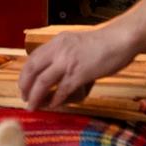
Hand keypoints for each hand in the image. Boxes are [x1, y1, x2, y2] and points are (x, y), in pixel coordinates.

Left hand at [18, 21, 133, 112]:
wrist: (121, 39)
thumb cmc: (103, 43)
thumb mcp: (76, 42)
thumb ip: (64, 53)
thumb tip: (55, 71)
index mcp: (57, 42)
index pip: (32, 58)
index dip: (25, 74)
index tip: (24, 85)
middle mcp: (59, 50)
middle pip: (32, 70)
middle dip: (25, 86)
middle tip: (24, 98)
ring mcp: (68, 62)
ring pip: (43, 82)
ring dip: (36, 97)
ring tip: (33, 106)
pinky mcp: (80, 74)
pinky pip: (62, 90)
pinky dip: (56, 100)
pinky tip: (54, 106)